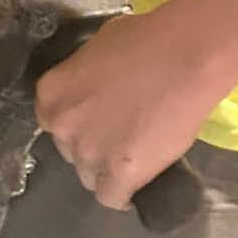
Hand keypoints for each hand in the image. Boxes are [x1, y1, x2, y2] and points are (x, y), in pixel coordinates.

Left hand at [34, 10, 226, 209]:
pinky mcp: (121, 173)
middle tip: (121, 135)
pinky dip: (123, 194)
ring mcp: (90, 153)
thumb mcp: (98, 48)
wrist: (186, 57)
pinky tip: (135, 186)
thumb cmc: (148, 40)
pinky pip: (112, 197)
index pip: (53, 122)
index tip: (97, 122)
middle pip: (71, 150)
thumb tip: (95, 84)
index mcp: (51, 94)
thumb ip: (87, 76)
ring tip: (134, 159)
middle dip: (93, 145)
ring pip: (89, 176)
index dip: (78, 123)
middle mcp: (62, 127)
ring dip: (107, 170)